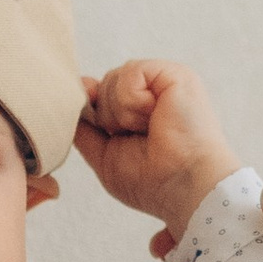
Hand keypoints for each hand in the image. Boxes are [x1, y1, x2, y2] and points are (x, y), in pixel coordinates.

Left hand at [78, 60, 239, 240]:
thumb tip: (76, 95)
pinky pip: (129, 74)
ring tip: (150, 130)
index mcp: (143, 111)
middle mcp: (156, 92)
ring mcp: (166, 81)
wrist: (186, 188)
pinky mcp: (175, 74)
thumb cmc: (154, 181)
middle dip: (109, 118)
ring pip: (113, 78)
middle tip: (139, 138)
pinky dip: (131, 102)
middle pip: (105, 85)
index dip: (93, 104)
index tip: (100, 125)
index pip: (105, 93)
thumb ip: (86, 129)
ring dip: (122, 114)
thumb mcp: (105, 156)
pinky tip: (155, 117)